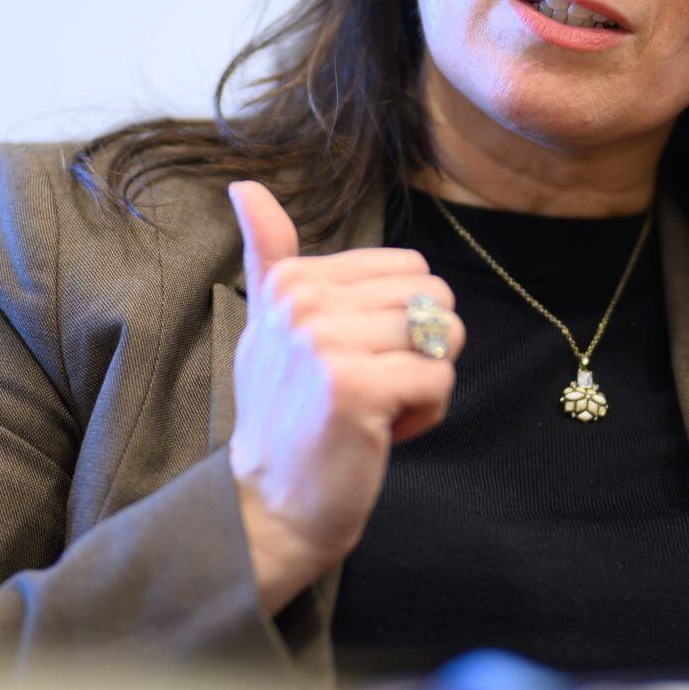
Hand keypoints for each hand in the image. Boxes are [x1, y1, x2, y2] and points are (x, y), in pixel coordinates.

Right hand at [224, 179, 463, 614]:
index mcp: (292, 279)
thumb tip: (244, 185)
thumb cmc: (283, 414)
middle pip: (435, 299)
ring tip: (375, 409)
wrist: (270, 504)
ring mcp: (328, 345)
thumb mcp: (268, 326)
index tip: (351, 361)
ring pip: (444, 337)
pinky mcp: (357, 389)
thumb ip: (269, 256)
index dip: (398, 323)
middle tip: (368, 389)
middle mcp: (304, 303)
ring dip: (424, 384)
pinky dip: (426, 416)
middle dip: (420, 350)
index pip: (409, 269)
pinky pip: (440, 379)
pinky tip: (381, 434)